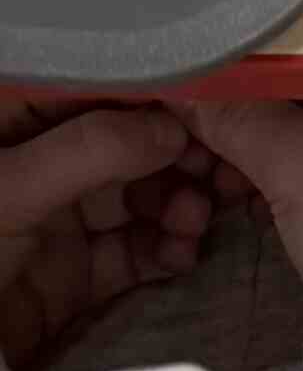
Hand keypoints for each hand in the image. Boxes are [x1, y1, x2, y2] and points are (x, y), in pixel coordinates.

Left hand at [0, 91, 216, 370]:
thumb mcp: (12, 189)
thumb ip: (90, 150)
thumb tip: (173, 130)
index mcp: (16, 128)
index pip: (99, 93)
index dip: (155, 97)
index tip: (207, 110)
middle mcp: (45, 169)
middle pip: (131, 146)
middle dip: (179, 157)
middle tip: (214, 172)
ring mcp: (62, 224)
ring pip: (141, 198)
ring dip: (180, 205)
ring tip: (194, 221)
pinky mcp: (77, 276)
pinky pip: (136, 252)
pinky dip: (167, 251)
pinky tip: (182, 255)